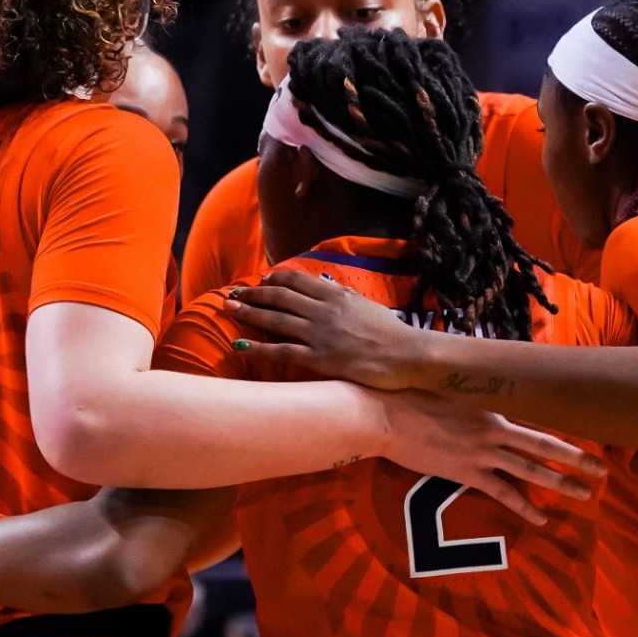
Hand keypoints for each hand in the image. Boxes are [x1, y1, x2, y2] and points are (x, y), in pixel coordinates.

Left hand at [225, 269, 424, 388]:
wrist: (408, 355)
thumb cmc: (392, 333)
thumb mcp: (367, 305)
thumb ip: (344, 296)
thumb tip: (328, 288)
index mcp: (336, 295)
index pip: (297, 280)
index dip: (275, 278)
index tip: (262, 280)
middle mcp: (323, 310)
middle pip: (279, 296)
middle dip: (253, 293)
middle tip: (233, 294)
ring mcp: (319, 334)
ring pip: (275, 319)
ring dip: (249, 312)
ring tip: (229, 308)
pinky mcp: (319, 358)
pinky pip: (281, 351)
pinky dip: (258, 347)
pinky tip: (240, 344)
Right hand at [375, 388, 603, 525]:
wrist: (384, 415)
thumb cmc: (409, 395)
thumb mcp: (446, 383)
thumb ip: (469, 385)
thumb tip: (479, 376)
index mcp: (491, 404)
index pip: (536, 415)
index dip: (562, 425)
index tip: (585, 432)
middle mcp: (494, 429)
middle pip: (545, 445)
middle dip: (577, 459)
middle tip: (602, 469)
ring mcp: (482, 452)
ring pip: (532, 470)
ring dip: (561, 483)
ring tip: (585, 495)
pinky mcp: (466, 474)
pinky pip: (503, 493)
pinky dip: (525, 506)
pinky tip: (542, 518)